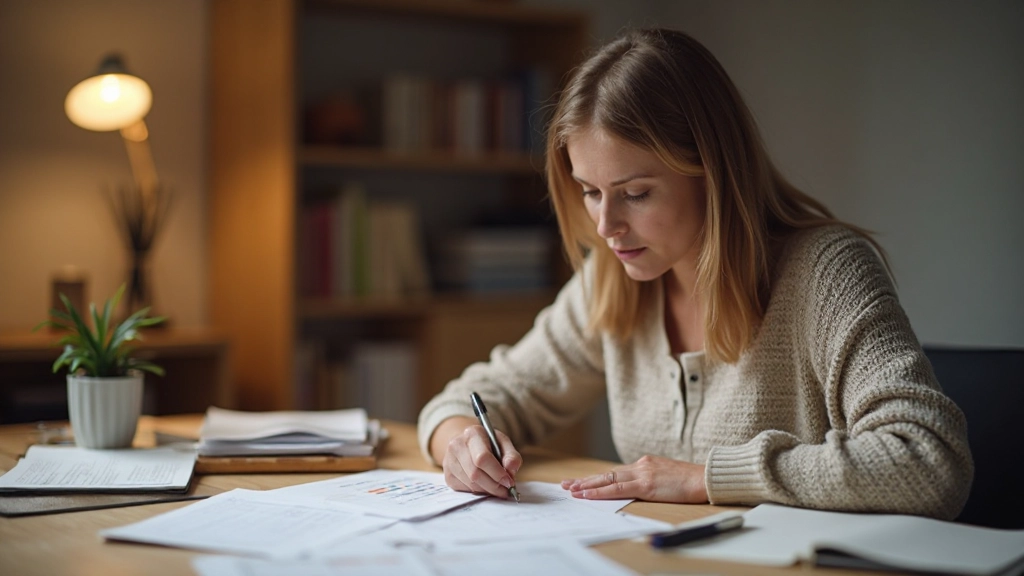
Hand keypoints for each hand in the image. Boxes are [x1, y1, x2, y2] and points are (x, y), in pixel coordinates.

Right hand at [441, 423, 522, 498]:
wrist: (467, 444)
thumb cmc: (488, 444)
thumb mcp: (503, 443)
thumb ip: (512, 456)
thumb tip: (510, 470)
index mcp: (472, 433)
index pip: (482, 458)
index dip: (497, 473)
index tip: (509, 482)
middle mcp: (456, 446)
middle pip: (475, 474)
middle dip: (494, 486)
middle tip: (506, 490)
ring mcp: (449, 461)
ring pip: (471, 484)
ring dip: (487, 490)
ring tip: (497, 487)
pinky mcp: (447, 475)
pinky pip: (465, 490)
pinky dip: (479, 491)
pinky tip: (485, 485)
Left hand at [560, 455, 707, 503]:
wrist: (706, 478)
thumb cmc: (691, 481)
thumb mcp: (667, 477)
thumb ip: (651, 479)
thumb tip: (638, 488)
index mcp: (645, 463)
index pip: (616, 471)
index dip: (597, 478)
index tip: (582, 481)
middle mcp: (641, 465)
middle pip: (607, 473)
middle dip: (585, 480)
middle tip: (567, 484)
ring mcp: (642, 474)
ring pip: (607, 479)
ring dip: (587, 486)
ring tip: (571, 490)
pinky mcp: (646, 485)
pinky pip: (617, 488)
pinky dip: (599, 492)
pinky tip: (587, 494)